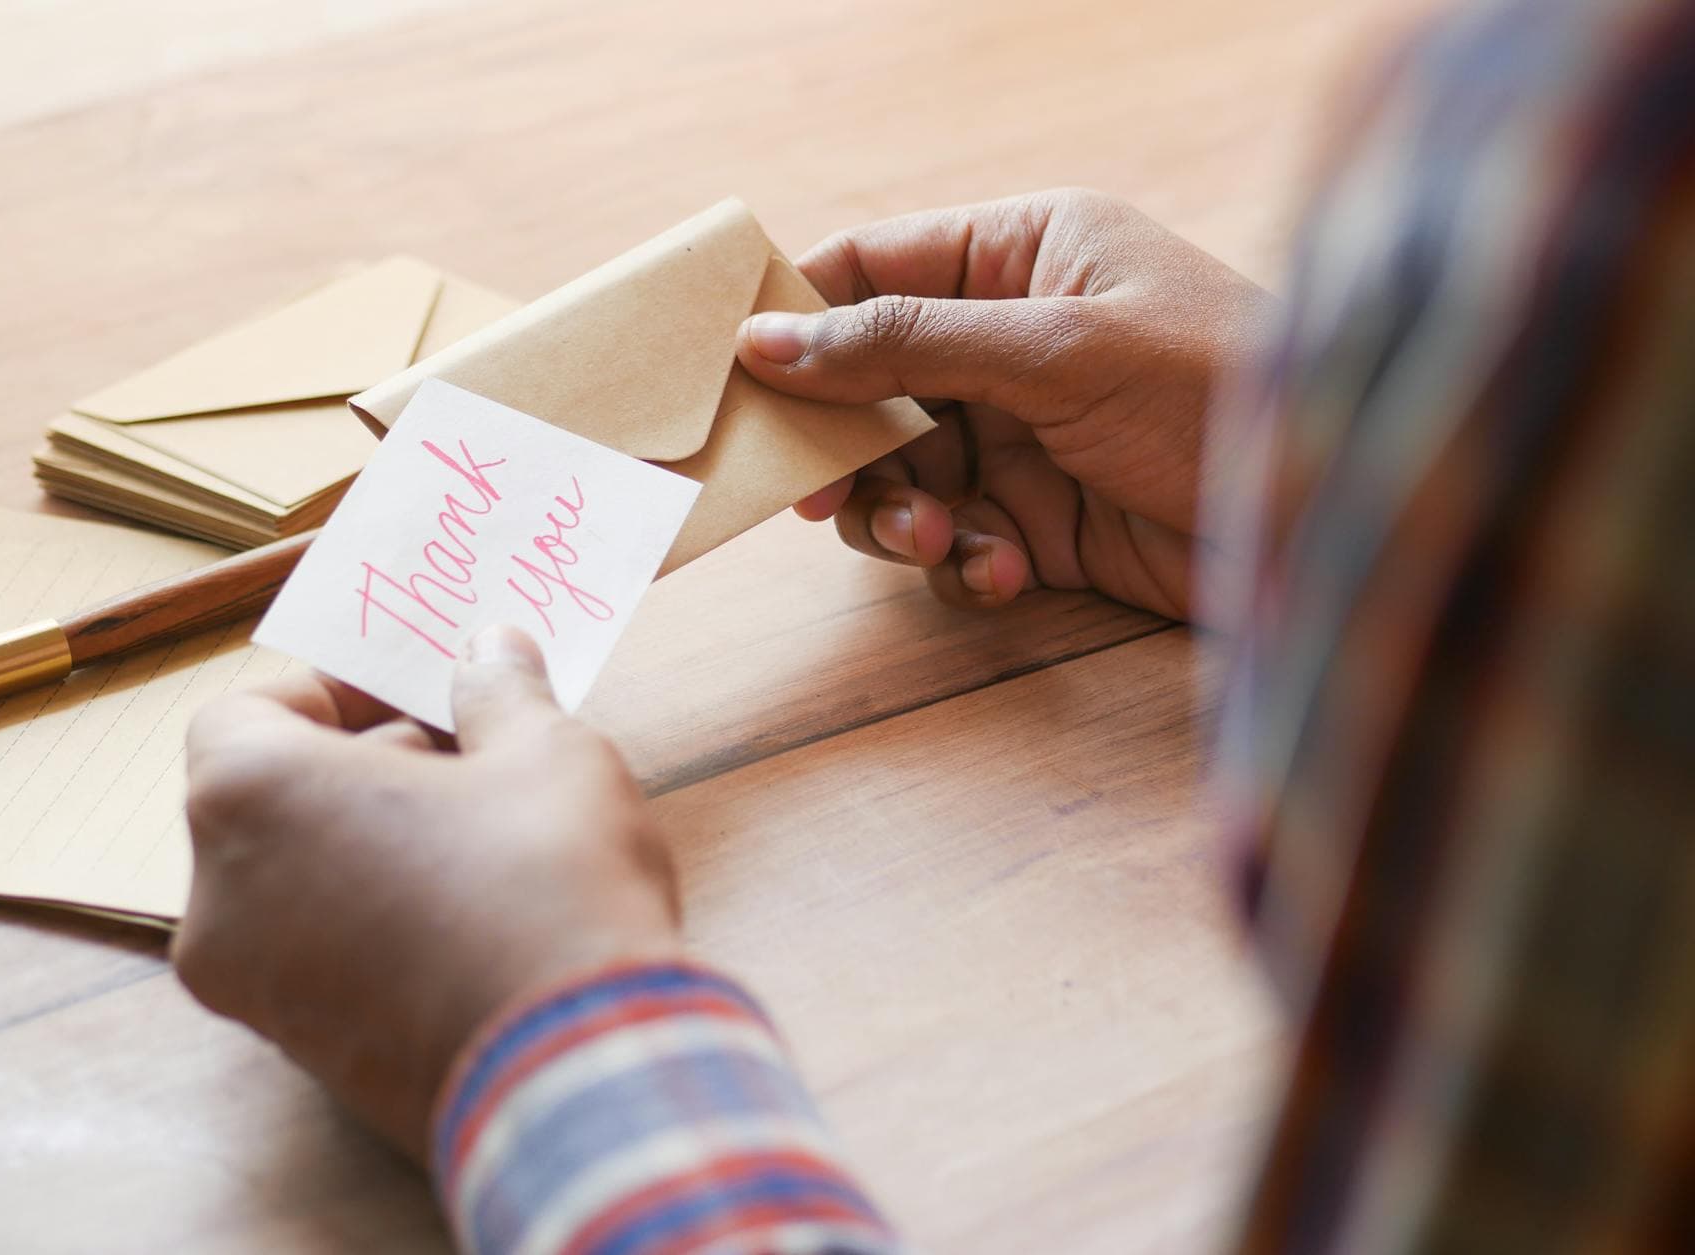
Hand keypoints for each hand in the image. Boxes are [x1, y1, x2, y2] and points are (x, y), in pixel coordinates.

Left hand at [172, 626, 679, 1161]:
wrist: (575, 1069)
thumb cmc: (545, 884)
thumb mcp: (544, 753)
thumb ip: (500, 692)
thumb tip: (492, 650)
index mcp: (249, 799)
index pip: (244, 713)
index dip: (333, 691)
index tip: (415, 693)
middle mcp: (219, 899)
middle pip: (266, 801)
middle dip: (363, 767)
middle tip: (466, 756)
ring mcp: (254, 991)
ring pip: (293, 885)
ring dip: (371, 846)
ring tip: (482, 836)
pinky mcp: (307, 1057)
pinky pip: (322, 959)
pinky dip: (375, 923)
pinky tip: (476, 915)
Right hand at [735, 189, 1271, 620]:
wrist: (1331, 520)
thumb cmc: (1215, 389)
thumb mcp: (1056, 350)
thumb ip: (907, 342)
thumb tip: (768, 339)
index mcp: (1022, 255)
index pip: (872, 268)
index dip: (798, 318)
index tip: (739, 378)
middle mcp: (1013, 340)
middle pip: (869, 386)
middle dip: (847, 446)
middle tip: (823, 496)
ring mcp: (1024, 434)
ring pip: (902, 474)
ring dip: (902, 517)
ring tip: (937, 542)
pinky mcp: (1043, 520)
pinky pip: (956, 540)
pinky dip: (964, 563)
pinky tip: (1009, 573)